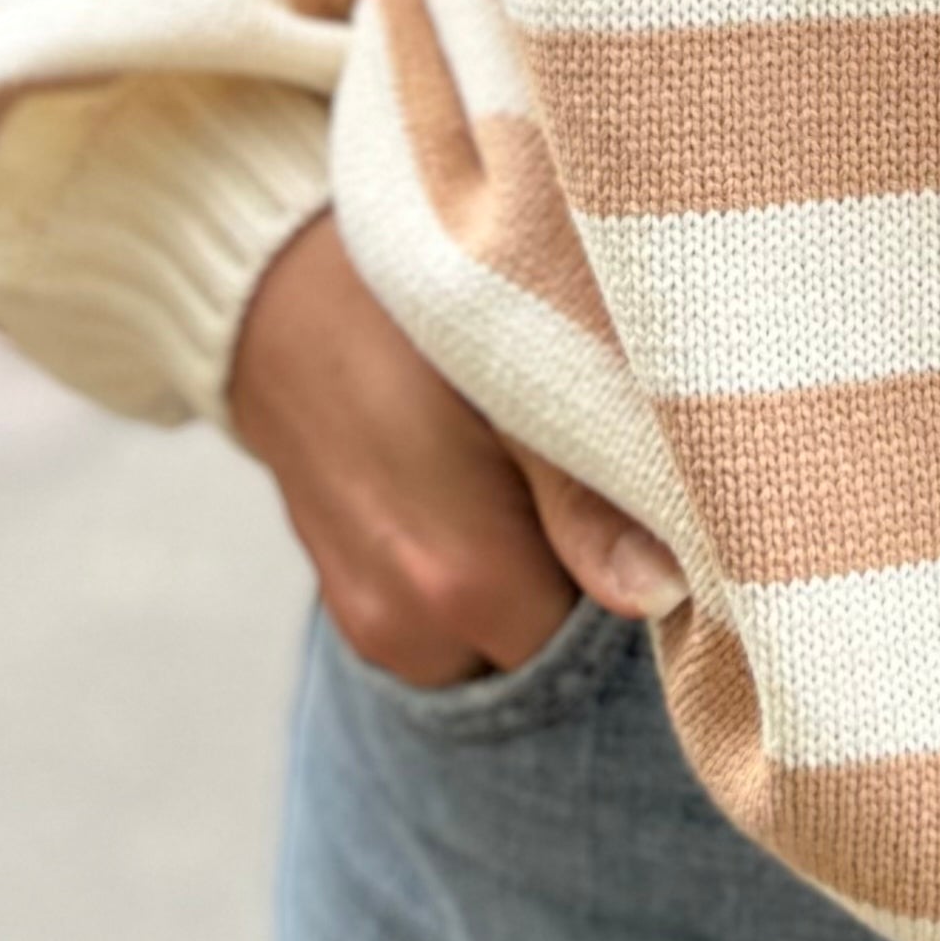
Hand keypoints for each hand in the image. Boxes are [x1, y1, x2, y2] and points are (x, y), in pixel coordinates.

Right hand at [224, 210, 680, 683]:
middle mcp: (409, 628)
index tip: (636, 502)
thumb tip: (660, 594)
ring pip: (495, 638)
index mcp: (463, 582)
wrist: (279, 296)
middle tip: (569, 471)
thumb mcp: (515, 379)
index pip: (601, 640)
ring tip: (513, 475)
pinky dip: (467, 576)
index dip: (634, 568)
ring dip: (521, 579)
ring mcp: (370, 625)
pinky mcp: (349, 608)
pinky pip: (442, 623)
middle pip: (544, 644)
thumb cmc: (412, 317)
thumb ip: (587, 499)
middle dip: (573, 578)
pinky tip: (468, 491)